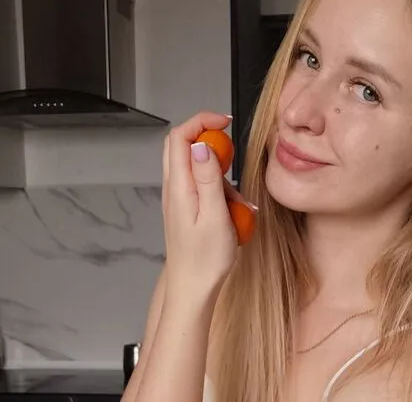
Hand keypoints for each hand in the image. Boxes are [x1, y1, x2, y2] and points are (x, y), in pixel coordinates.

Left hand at [161, 111, 251, 306]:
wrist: (192, 290)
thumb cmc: (206, 260)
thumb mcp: (214, 215)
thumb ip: (209, 177)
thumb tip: (202, 144)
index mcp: (179, 187)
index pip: (180, 137)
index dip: (201, 121)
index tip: (225, 123)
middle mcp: (173, 189)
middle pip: (180, 145)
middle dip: (206, 136)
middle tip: (230, 145)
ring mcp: (177, 198)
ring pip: (193, 165)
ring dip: (218, 170)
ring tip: (238, 198)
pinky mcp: (185, 208)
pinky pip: (201, 185)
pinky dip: (219, 189)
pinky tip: (234, 211)